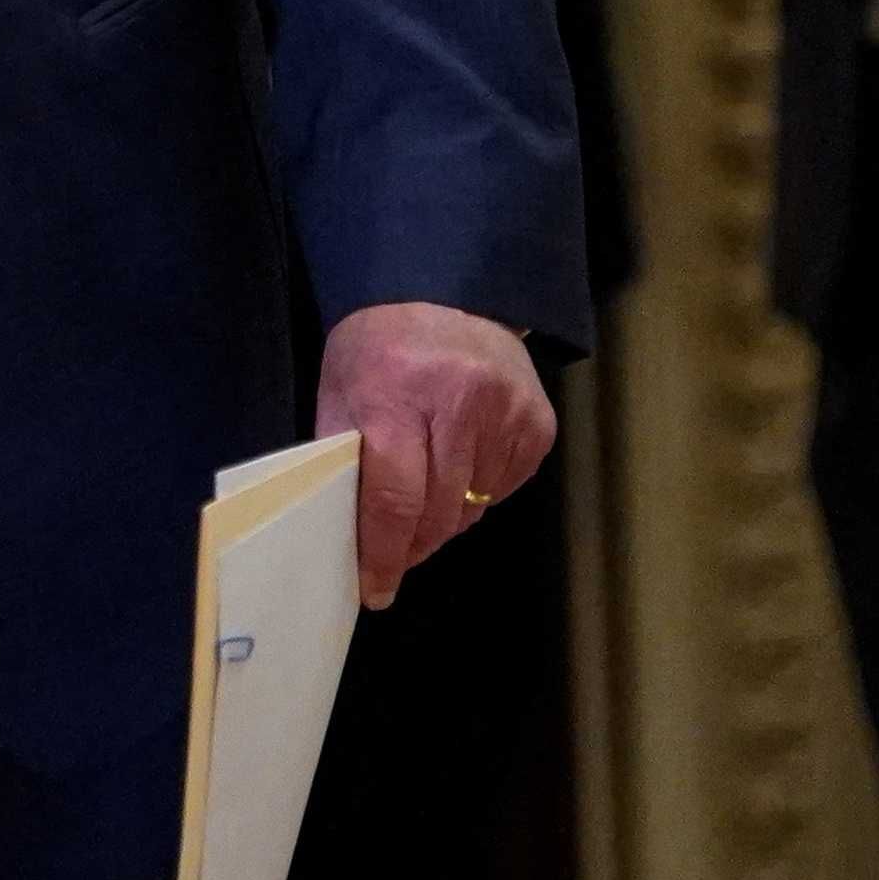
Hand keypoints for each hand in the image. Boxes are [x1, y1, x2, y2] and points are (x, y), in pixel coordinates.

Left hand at [317, 302, 555, 611]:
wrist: (447, 290)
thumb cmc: (380, 348)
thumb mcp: (342, 390)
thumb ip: (343, 459)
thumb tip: (350, 540)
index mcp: (397, 396)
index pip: (394, 498)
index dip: (384, 553)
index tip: (375, 589)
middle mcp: (458, 402)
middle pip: (438, 512)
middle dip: (413, 543)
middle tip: (395, 552)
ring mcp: (506, 411)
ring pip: (473, 508)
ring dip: (445, 517)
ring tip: (425, 492)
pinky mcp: (537, 422)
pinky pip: (503, 488)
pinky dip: (478, 491)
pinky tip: (460, 459)